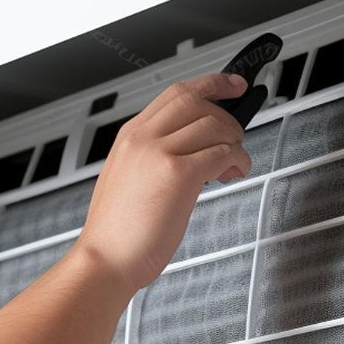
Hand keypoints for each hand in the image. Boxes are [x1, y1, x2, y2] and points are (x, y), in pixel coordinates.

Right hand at [74, 73, 252, 294]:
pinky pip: (222, 152)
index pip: (175, 93)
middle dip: (227, 111)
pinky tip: (233, 173)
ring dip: (234, 141)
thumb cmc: (116, 232)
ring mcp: (159, 153)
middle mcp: (142, 138)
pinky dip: (237, 160)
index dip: (210, 84)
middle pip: (196, 99)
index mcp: (130, 136)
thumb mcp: (126, 179)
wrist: (103, 260)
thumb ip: (152, 157)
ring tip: (233, 163)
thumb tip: (191, 150)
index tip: (230, 85)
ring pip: (214, 124)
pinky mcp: (177, 175)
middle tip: (239, 129)